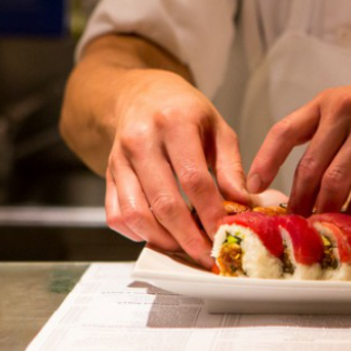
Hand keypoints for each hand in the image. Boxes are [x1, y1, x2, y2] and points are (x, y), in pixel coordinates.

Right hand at [105, 70, 247, 266]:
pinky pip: (116, 215)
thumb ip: (231, 167)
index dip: (210, 211)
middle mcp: (141, 141)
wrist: (140, 94)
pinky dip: (139, 234)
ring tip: (188, 249)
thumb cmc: (186, 112)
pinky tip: (162, 236)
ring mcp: (119, 160)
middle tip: (209, 255)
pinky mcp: (107, 175)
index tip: (225, 233)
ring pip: (136, 214)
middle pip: (164, 202)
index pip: (193, 178)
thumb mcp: (218, 128)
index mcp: (174, 123)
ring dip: (164, 240)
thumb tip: (243, 203)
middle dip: (189, 237)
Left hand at [247, 60, 350, 216]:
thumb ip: (327, 133)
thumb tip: (304, 179)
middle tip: (293, 222)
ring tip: (321, 226)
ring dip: (326, 207)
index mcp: (327, 103)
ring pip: (337, 178)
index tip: (252, 188)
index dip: (265, 161)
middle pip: (310, 165)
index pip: (284, 131)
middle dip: (299, 199)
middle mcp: (344, 112)